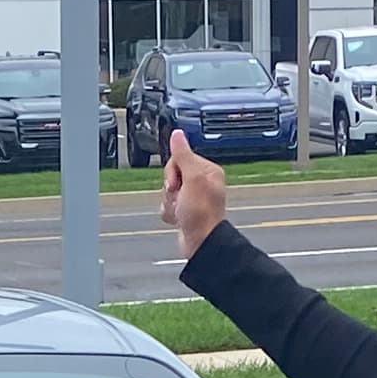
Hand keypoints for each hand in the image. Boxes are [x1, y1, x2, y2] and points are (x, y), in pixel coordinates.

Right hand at [159, 129, 230, 258]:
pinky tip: (178, 218)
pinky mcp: (186, 210)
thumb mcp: (192, 179)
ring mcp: (193, 197)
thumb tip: (177, 134)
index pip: (180, 158)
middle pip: (172, 174)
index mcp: (208, 171)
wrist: (200, 243)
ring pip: (168, 191)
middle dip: (170, 189)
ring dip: (169, 202)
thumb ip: (183, 155)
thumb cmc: (201, 214)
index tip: (178, 183)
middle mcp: (202, 182)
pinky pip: (168, 204)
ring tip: (180, 211)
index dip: (173, 171)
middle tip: (180, 198)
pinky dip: (169, 212)